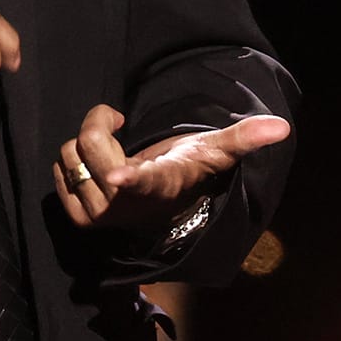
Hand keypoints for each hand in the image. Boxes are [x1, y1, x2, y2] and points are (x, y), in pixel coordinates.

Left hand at [52, 107, 292, 233]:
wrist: (163, 201)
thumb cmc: (187, 167)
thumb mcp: (214, 150)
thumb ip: (244, 138)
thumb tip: (282, 126)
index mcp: (157, 187)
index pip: (138, 182)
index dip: (127, 178)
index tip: (120, 176)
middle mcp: (124, 206)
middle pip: (89, 144)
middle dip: (100, 124)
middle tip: (119, 128)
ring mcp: (98, 215)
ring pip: (69, 153)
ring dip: (85, 143)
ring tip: (111, 151)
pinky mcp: (78, 216)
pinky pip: (58, 169)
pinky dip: (72, 160)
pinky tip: (96, 166)